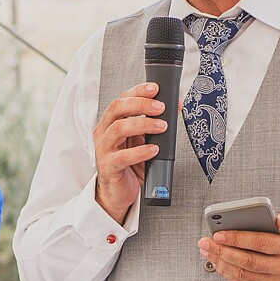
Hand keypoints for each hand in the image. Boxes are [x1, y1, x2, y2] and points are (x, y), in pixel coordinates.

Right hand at [93, 83, 167, 223]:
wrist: (119, 192)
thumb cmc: (130, 164)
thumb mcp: (143, 140)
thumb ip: (154, 123)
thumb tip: (175, 106)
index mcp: (112, 122)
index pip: (122, 99)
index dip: (138, 91)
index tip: (155, 88)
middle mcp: (105, 132)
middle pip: (117, 108)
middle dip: (140, 104)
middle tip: (161, 107)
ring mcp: (104, 149)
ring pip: (118, 129)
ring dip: (142, 124)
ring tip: (161, 127)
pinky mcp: (108, 167)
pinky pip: (122, 157)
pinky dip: (140, 152)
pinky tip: (153, 150)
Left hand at [197, 205, 279, 280]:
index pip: (261, 243)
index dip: (237, 239)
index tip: (219, 233)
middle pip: (248, 261)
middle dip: (222, 252)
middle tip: (206, 243)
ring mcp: (278, 280)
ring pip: (244, 275)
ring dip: (222, 264)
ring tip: (208, 252)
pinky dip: (229, 274)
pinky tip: (219, 263)